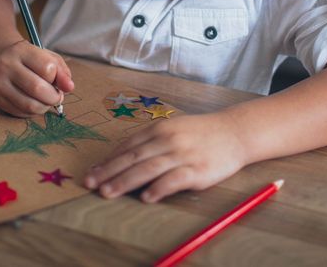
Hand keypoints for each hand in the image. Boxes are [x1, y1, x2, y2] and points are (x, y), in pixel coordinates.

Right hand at [0, 39, 73, 117]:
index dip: (57, 77)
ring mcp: (0, 84)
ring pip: (30, 105)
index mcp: (21, 51)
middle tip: (57, 96)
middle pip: (38, 89)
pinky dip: (34, 112)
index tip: (56, 79)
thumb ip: (62, 71)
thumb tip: (69, 88)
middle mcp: (7, 66)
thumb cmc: (29, 59)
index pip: (47, 68)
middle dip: (54, 97)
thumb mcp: (47, 57)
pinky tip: (35, 103)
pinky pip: (22, 113)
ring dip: (45, 107)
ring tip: (47, 100)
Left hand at [84, 112, 247, 202]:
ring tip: (108, 193)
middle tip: (91, 184)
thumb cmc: (201, 132)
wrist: (235, 132)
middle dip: (109, 172)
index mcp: (159, 129)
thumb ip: (149, 140)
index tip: (92, 173)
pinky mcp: (198, 170)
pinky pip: (174, 179)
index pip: (128, 146)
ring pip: (148, 169)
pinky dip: (159, 188)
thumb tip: (122, 155)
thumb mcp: (173, 128)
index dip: (108, 160)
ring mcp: (183, 155)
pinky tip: (146, 198)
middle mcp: (168, 140)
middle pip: (132, 158)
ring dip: (125, 181)